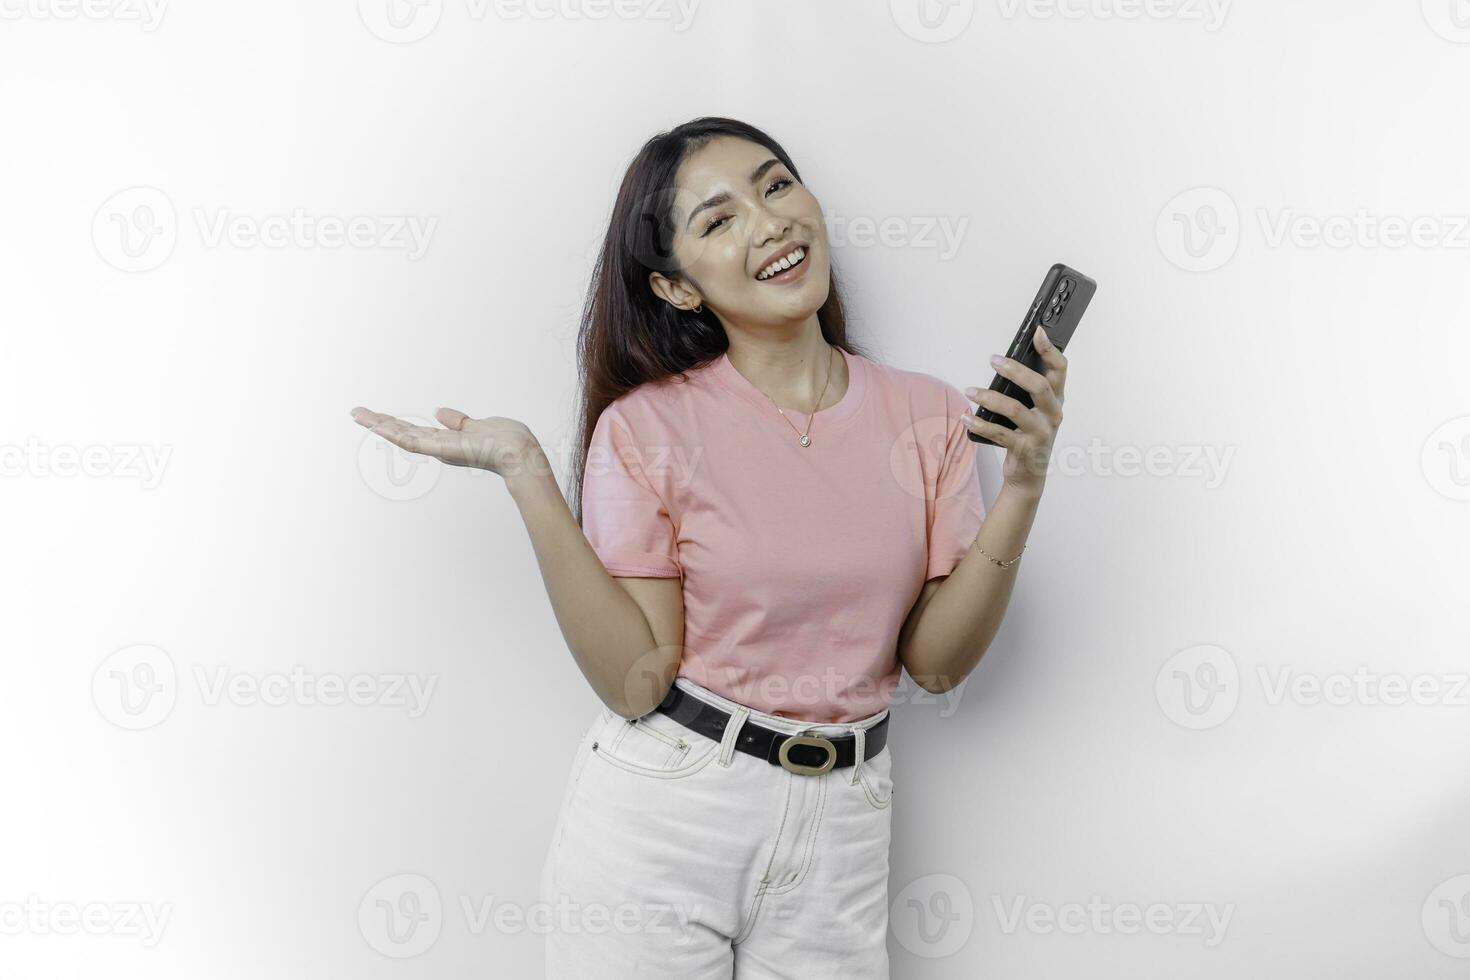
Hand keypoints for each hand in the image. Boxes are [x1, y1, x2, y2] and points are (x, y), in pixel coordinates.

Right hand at [350, 406, 543, 479]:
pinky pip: (414, 442)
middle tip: (355, 412)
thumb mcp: (478, 425)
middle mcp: (441, 446)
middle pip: (403, 432)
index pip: (416, 430)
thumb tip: (438, 411)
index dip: (395, 423)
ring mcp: (440, 449)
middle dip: (379, 422)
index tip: (376, 415)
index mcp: (448, 440)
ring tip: (357, 415)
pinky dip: (395, 433)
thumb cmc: (508, 441)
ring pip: (402, 436)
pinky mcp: (443, 448)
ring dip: (379, 425)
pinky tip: (378, 425)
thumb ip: (457, 421)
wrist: (521, 454)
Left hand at [961, 324, 1067, 495]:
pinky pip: (999, 433)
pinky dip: (979, 423)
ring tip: (970, 390)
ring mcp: (1040, 433)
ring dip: (990, 397)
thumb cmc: (1028, 436)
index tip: (1037, 333)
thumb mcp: (1033, 411)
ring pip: (1016, 409)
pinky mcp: (1024, 449)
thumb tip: (1004, 365)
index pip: (1060, 370)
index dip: (1050, 350)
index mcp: (1056, 400)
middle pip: (1039, 386)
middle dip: (1015, 371)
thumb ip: (1026, 391)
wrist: (1028, 475)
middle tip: (994, 360)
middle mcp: (1052, 415)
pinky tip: (966, 417)